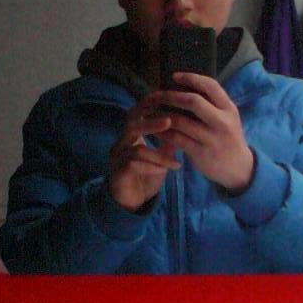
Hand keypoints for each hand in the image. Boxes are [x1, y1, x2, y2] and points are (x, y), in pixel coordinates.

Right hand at [108, 92, 180, 211]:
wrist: (132, 202)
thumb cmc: (147, 176)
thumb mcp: (161, 156)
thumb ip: (169, 141)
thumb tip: (184, 122)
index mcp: (131, 135)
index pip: (137, 113)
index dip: (149, 105)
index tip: (168, 100)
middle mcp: (121, 142)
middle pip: (132, 124)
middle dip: (151, 122)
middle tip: (170, 120)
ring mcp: (117, 157)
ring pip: (136, 148)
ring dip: (158, 153)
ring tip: (176, 158)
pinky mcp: (117, 173)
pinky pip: (133, 165)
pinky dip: (152, 166)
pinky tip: (166, 170)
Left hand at [157, 73, 254, 190]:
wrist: (239, 168)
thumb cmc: (228, 138)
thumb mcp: (228, 118)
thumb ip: (212, 104)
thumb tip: (186, 86)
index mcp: (229, 108)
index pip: (210, 86)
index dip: (191, 78)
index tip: (174, 76)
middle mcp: (222, 122)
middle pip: (193, 101)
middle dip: (171, 96)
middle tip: (158, 95)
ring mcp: (211, 138)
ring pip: (180, 121)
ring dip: (162, 115)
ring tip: (152, 111)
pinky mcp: (200, 153)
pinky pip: (176, 139)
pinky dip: (163, 132)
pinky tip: (155, 129)